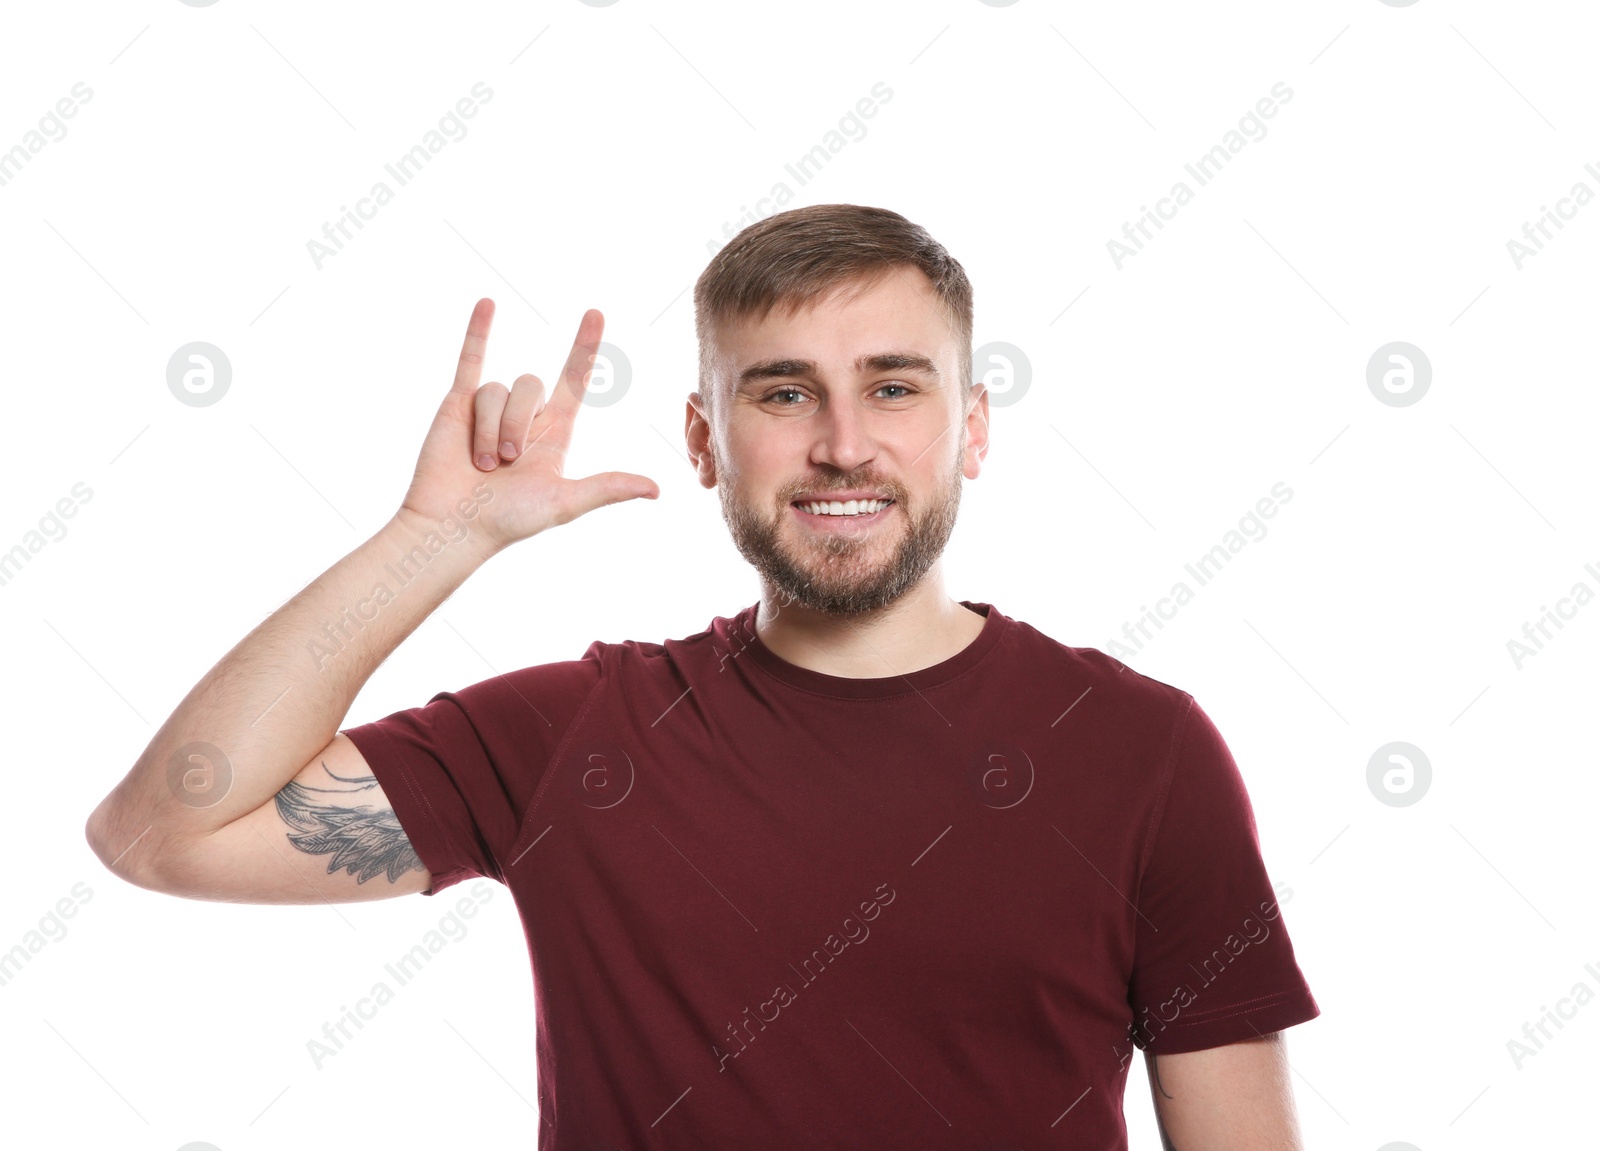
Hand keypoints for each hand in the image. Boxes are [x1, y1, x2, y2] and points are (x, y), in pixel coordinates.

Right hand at [397, 298, 657, 555]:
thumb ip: (607, 488)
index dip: (585, 348)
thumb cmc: (508, 520)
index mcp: (554, 434)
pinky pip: (472, 360)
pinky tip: (488, 303)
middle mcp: (525, 417)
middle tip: (505, 463)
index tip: (596, 314)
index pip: (575, 380)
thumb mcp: (564, 502)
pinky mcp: (458, 404)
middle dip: (516, 424)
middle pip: (531, 385)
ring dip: (489, 425)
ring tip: (480, 462)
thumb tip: (657, 490)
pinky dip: (479, 331)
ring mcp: (491, 408)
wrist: (452, 525)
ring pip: (498, 388)